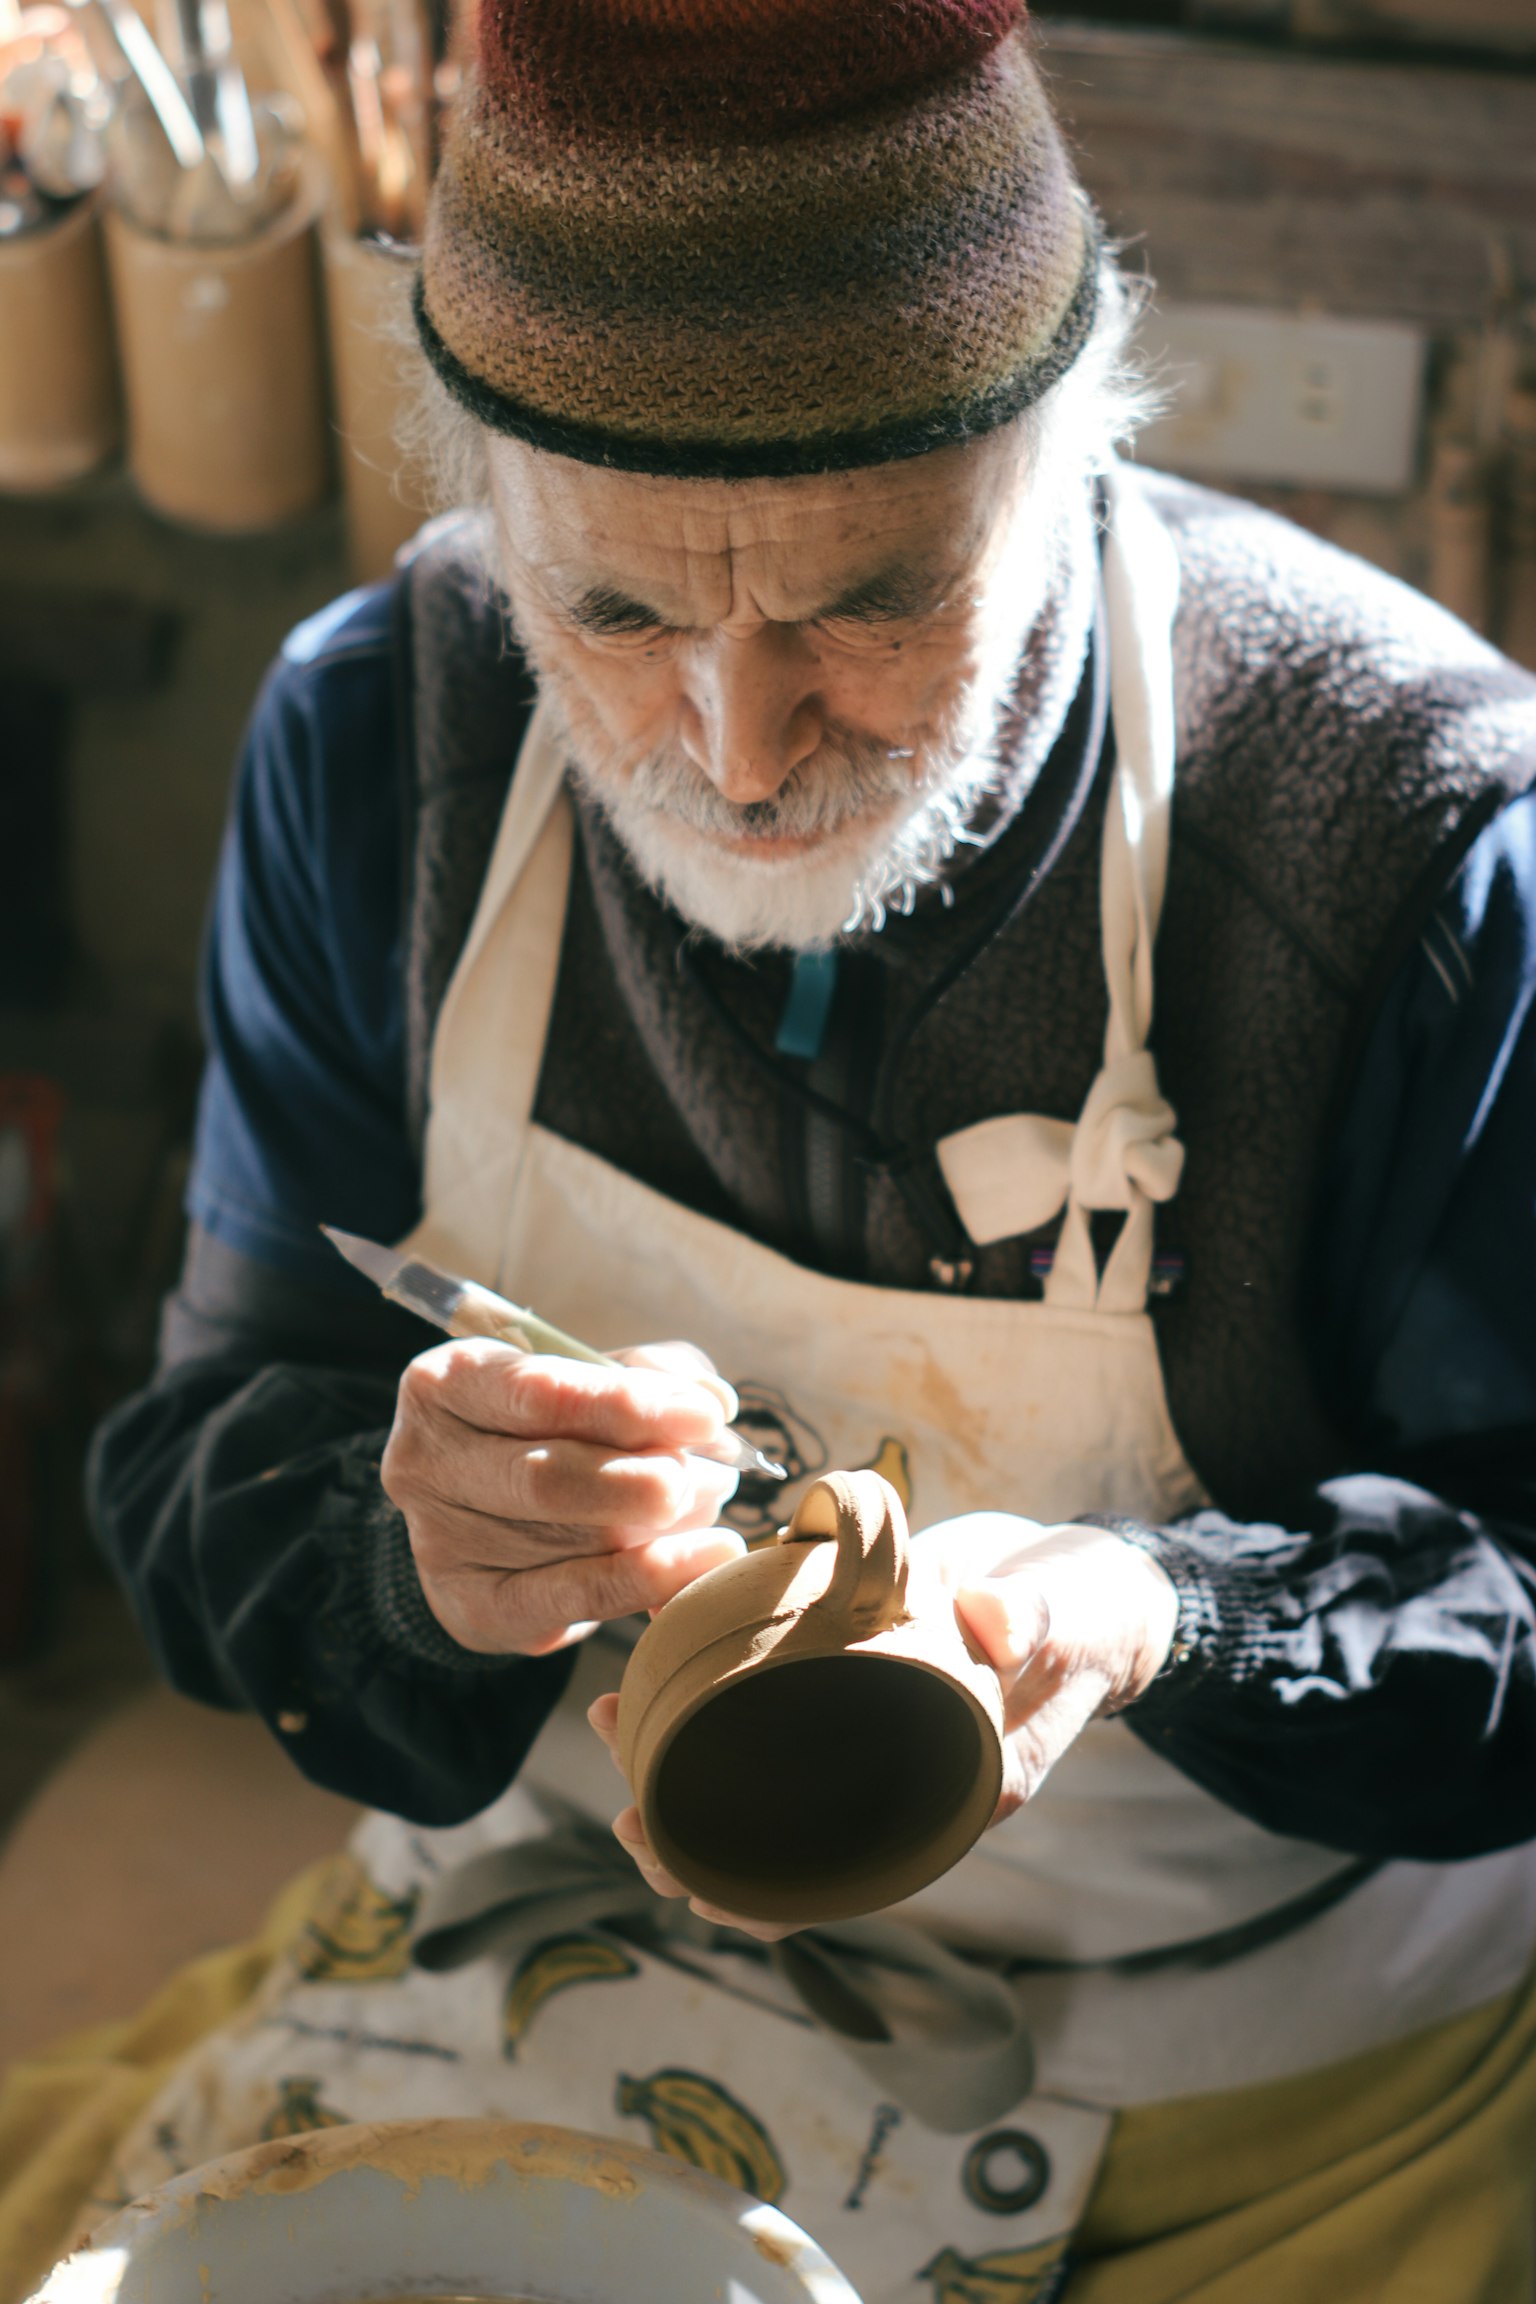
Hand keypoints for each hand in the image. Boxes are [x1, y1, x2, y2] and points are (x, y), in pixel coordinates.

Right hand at [380, 1339, 745, 1654]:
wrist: (482, 1511)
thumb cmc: (546, 1424)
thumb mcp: (587, 1374)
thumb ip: (649, 1372)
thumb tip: (712, 1401)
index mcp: (447, 1383)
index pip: (536, 1392)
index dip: (624, 1404)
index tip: (702, 1417)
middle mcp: (428, 1462)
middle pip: (543, 1477)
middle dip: (638, 1480)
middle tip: (712, 1478)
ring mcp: (443, 1543)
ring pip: (568, 1541)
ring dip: (659, 1527)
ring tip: (710, 1503)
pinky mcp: (477, 1608)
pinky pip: (574, 1599)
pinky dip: (650, 1581)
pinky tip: (707, 1560)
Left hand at [588, 1511, 1176, 1934]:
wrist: (1081, 1582)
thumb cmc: (1083, 1615)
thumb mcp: (1069, 1617)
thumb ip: (1032, 1622)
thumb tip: (989, 1620)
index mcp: (950, 1795)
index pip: (842, 1874)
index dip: (760, 1896)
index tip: (687, 1884)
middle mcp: (895, 1778)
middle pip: (776, 1838)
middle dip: (689, 1836)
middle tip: (623, 1808)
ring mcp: (860, 1731)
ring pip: (749, 1771)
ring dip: (673, 1758)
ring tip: (605, 1719)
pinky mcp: (838, 1677)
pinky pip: (755, 1705)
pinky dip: (701, 1688)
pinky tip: (651, 1653)